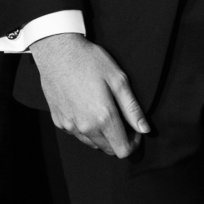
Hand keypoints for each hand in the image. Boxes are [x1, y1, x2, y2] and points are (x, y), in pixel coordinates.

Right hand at [31, 32, 149, 157]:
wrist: (58, 53)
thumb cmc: (91, 62)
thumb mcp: (119, 80)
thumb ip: (132, 108)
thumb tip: (145, 129)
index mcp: (103, 118)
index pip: (123, 150)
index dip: (134, 143)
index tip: (136, 130)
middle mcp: (85, 128)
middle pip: (108, 149)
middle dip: (120, 139)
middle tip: (123, 118)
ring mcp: (69, 126)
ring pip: (92, 144)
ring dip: (104, 136)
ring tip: (107, 112)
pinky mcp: (59, 122)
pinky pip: (78, 135)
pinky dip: (87, 129)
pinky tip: (89, 109)